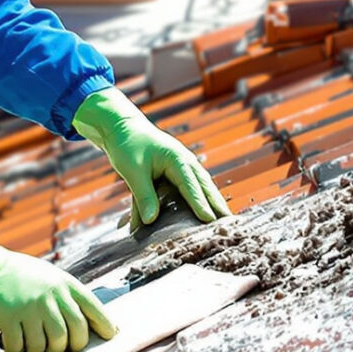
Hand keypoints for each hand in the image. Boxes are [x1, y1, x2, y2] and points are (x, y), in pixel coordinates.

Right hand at [0, 218, 118, 351]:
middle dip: (70, 348)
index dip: (105, 325)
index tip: (110, 336)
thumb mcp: (45, 276)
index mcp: (63, 284)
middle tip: (58, 348)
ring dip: (41, 350)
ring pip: (50, 346)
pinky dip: (17, 350)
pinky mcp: (10, 319)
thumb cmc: (12, 273)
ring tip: (30, 342)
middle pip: (76, 335)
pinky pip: (22, 348)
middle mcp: (52, 296)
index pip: (94, 308)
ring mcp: (32, 308)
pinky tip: (10, 341)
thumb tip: (79, 321)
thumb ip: (62, 294)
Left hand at [72, 87, 233, 231]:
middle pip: (205, 186)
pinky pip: (191, 188)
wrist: (122, 128)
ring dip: (213, 202)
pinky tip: (207, 212)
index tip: (210, 220)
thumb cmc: (127, 146)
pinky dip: (201, 199)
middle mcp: (185, 162)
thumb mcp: (133, 171)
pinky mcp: (177, 172)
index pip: (191, 185)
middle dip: (218, 204)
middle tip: (230, 223)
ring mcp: (183, 166)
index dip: (200, 204)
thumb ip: (143, 196)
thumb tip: (150, 221)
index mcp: (177, 159)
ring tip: (225, 220)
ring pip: (202, 186)